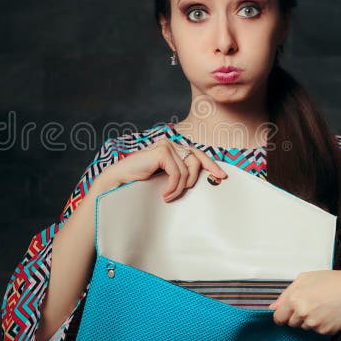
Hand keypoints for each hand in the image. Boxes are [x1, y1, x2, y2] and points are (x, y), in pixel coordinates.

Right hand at [102, 138, 226, 201]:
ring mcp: (166, 145)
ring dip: (180, 188)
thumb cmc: (140, 183)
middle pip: (197, 159)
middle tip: (193, 190)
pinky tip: (164, 194)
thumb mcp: (165, 178)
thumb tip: (202, 179)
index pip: (198, 153)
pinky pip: (178, 173)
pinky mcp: (162, 152)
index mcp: (173, 148)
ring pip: (187, 170)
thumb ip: (180, 174)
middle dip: (197, 178)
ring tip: (168, 196)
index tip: (222, 176)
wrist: (119, 182)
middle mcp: (171, 143)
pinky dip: (173, 187)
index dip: (211, 164)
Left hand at [268, 268, 340, 335]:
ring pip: (304, 327)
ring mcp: (314, 323)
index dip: (282, 315)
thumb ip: (286, 293)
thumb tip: (274, 307)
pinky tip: (329, 312)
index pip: (278, 317)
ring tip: (322, 305)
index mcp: (294, 298)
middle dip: (297, 316)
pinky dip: (321, 324)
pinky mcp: (325, 331)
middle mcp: (302, 313)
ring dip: (309, 320)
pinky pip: (317, 330)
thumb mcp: (305, 278)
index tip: (286, 314)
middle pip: (291, 323)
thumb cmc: (332, 281)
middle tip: (311, 303)